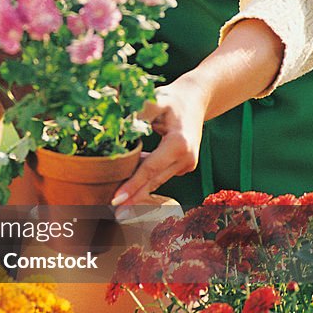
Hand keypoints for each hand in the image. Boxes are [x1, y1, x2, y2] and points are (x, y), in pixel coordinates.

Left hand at [112, 79, 207, 207]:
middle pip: (154, 181)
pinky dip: (146, 181)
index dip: (133, 185)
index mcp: (179, 144)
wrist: (197, 98)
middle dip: (134, 199)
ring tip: (119, 208)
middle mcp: (186, 158)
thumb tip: (116, 127)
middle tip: (115, 215)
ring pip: (157, 181)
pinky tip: (129, 188)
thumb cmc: (173, 98)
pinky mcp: (185, 166)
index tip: (116, 200)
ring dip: (139, 192)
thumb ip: (137, 113)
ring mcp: (187, 164)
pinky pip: (161, 175)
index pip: (150, 169)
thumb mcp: (156, 99)